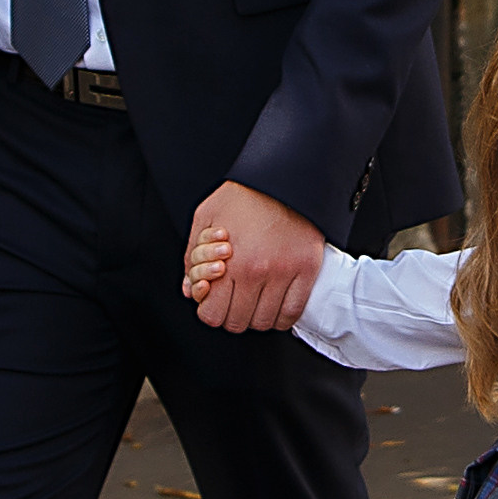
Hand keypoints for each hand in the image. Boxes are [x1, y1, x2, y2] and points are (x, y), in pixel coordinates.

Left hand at [184, 182, 324, 334]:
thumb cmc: (244, 194)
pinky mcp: (307, 270)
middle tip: (235, 301)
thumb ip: (192, 256)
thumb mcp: (205, 217)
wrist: (283, 176)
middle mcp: (256, 273)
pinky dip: (282, 316)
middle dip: (232, 315)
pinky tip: (276, 304)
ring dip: (257, 317)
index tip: (216, 302)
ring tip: (255, 301)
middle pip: (238, 322)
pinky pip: (292, 312)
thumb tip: (190, 289)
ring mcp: (284, 274)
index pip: (213, 315)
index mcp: (229, 263)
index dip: (210, 311)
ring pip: (265, 322)